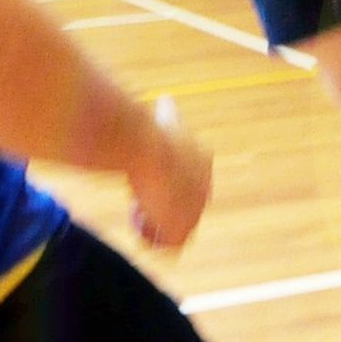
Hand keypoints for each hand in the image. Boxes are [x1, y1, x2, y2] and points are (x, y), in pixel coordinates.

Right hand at [125, 96, 211, 251]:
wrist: (148, 150)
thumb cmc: (153, 132)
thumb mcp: (166, 118)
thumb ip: (169, 112)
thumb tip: (166, 98)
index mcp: (203, 167)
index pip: (183, 184)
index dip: (160, 183)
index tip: (144, 176)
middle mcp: (203, 193)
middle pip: (175, 208)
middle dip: (155, 204)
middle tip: (138, 194)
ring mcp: (194, 215)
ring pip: (166, 227)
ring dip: (148, 220)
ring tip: (137, 207)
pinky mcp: (181, 232)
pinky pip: (160, 243)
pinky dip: (146, 234)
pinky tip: (137, 217)